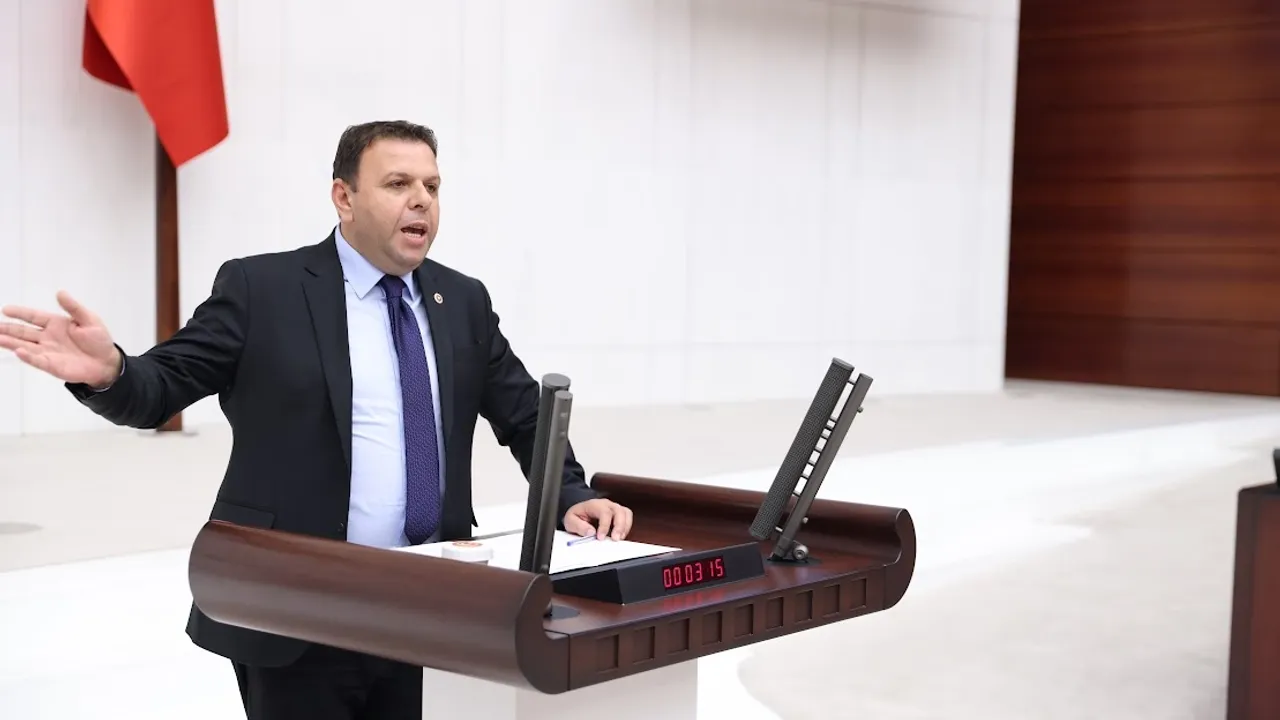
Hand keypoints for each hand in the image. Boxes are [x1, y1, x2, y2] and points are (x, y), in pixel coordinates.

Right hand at [0, 291, 121, 387]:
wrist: (107, 363)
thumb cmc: (98, 341)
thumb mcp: (89, 320)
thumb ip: (73, 307)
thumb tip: (61, 292)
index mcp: (56, 324)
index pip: (34, 316)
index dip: (20, 313)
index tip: (5, 310)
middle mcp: (47, 337)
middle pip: (23, 332)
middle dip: (8, 328)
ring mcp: (48, 351)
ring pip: (24, 345)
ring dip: (10, 342)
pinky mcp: (51, 365)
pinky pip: (37, 360)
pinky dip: (28, 356)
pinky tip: (18, 351)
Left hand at [563, 498, 633, 540]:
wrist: (580, 512)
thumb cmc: (577, 516)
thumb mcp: (571, 521)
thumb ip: (579, 526)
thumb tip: (591, 532)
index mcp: (594, 504)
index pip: (604, 512)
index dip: (604, 526)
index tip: (601, 537)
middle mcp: (607, 504)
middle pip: (619, 511)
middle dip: (619, 526)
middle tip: (615, 539)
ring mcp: (614, 508)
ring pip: (626, 513)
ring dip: (624, 527)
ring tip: (619, 538)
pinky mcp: (619, 513)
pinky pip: (628, 517)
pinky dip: (626, 527)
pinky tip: (620, 535)